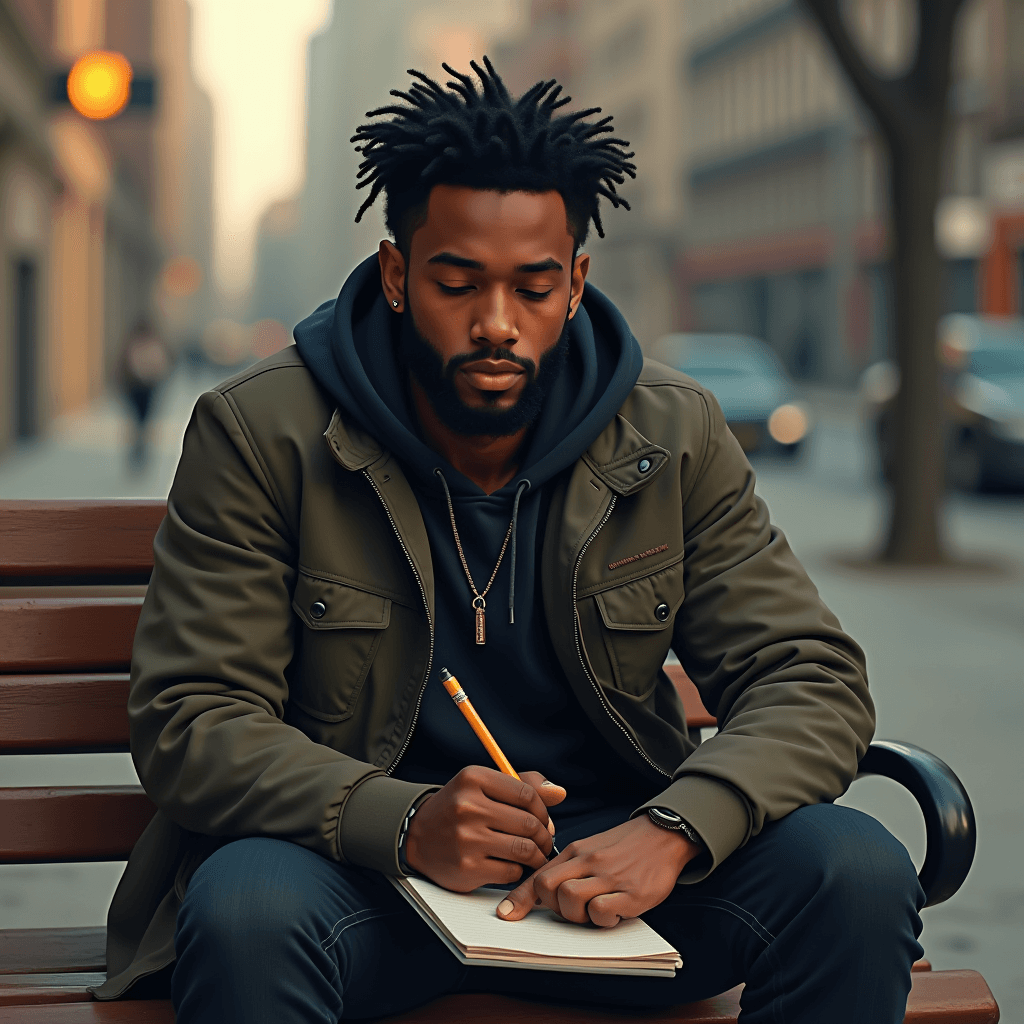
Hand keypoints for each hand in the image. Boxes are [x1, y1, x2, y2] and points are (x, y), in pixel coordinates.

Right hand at [405, 766, 565, 891]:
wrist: (418, 836)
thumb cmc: (460, 808)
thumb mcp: (484, 785)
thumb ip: (523, 784)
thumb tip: (559, 793)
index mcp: (473, 778)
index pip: (527, 794)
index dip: (543, 809)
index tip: (542, 818)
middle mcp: (468, 806)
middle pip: (529, 823)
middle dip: (543, 835)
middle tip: (543, 840)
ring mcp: (466, 838)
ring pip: (524, 850)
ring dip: (537, 855)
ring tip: (535, 855)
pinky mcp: (467, 868)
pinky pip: (511, 872)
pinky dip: (519, 871)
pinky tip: (513, 866)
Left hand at [496, 816, 700, 927]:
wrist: (663, 836)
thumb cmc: (623, 848)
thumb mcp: (590, 850)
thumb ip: (566, 868)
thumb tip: (539, 892)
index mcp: (576, 851)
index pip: (539, 876)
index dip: (519, 899)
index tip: (506, 915)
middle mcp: (588, 861)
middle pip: (548, 888)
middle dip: (553, 908)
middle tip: (572, 910)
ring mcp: (609, 876)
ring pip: (570, 900)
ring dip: (578, 916)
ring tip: (595, 910)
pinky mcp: (631, 893)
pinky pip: (602, 911)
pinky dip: (603, 919)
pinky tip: (613, 912)